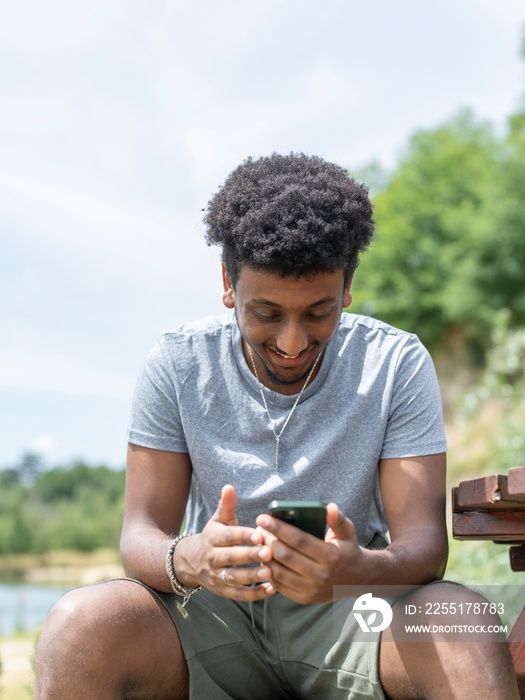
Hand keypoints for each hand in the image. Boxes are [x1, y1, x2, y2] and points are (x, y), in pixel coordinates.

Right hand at [180, 484, 274, 600]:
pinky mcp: (222, 591)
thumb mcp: (218, 520)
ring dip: (252, 576)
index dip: (243, 535)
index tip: (260, 533)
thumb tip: (229, 486)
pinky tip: (271, 589)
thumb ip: (227, 505)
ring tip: (270, 573)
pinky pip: (238, 595)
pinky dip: (254, 594)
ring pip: (234, 578)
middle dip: (249, 556)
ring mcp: (216, 576)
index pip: (229, 536)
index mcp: (213, 538)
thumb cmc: (214, 536)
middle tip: (268, 553)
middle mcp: (213, 558)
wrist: (192, 561)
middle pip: (231, 558)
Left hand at [255, 503, 363, 603]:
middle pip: (285, 556)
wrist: (356, 580)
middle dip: (267, 540)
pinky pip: (280, 586)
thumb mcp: (347, 533)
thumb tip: (330, 507)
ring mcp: (312, 590)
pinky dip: (269, 571)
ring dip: (264, 556)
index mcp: (331, 557)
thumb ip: (338, 519)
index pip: (299, 540)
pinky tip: (264, 558)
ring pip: (279, 572)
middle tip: (257, 529)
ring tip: (258, 542)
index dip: (278, 528)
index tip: (262, 517)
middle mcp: (321, 576)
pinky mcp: (304, 599)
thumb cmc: (347, 550)